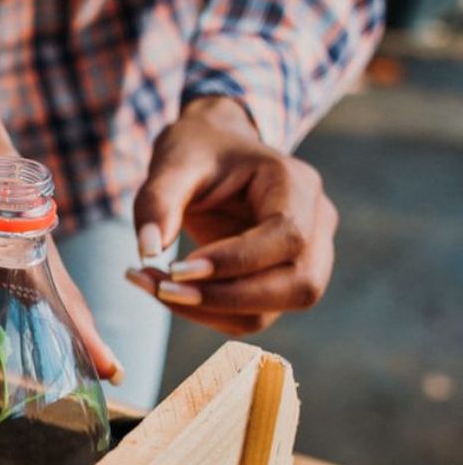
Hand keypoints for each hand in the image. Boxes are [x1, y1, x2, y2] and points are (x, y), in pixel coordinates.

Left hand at [129, 96, 337, 334]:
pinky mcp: (282, 280)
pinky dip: (206, 312)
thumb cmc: (197, 151)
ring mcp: (308, 256)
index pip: (287, 236)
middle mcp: (316, 222)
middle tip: (162, 287)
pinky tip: (166, 291)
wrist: (213, 150)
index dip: (235, 261)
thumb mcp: (173, 162)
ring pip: (274, 309)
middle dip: (225, 297)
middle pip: (298, 285)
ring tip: (153, 285)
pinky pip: (251, 314)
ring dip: (209, 310)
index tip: (176, 268)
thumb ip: (158, 201)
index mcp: (297, 184)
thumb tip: (148, 250)